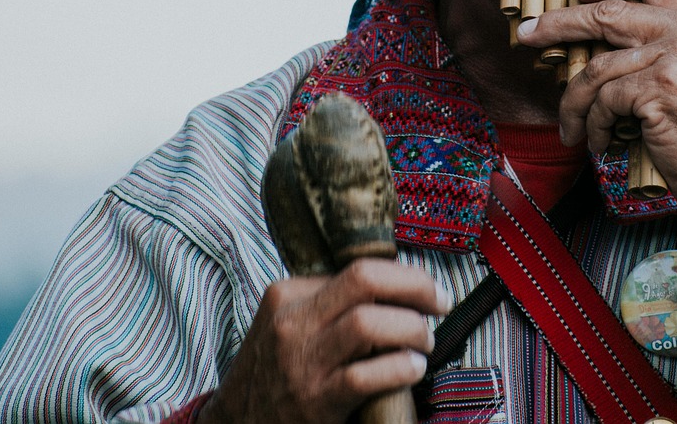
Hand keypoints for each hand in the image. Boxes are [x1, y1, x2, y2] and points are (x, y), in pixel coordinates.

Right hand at [199, 258, 448, 423]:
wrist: (237, 423)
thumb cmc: (274, 370)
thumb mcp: (286, 323)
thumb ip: (326, 302)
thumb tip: (392, 285)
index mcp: (288, 294)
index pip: (358, 268)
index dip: (403, 276)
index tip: (427, 289)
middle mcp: (292, 322)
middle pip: (365, 281)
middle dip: (414, 286)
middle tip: (439, 302)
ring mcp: (302, 361)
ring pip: (369, 324)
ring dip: (411, 330)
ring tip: (424, 341)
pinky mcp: (315, 400)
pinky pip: (366, 376)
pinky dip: (400, 368)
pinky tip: (413, 369)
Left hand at [516, 0, 676, 246]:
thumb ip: (667, 44)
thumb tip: (599, 30)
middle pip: (608, 11)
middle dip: (559, 23)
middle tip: (528, 35)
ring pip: (597, 65)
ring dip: (574, 100)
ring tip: (569, 125)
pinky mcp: (661, 87)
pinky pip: (604, 99)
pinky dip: (593, 124)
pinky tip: (597, 142)